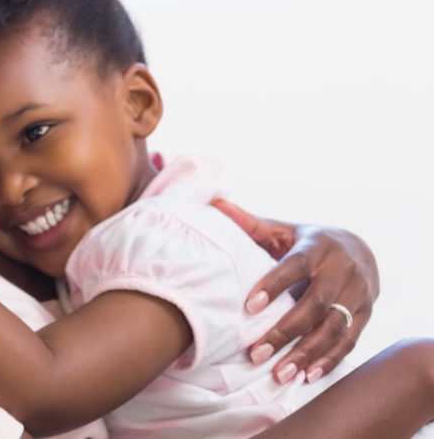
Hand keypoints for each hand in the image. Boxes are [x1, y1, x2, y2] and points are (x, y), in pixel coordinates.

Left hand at [212, 198, 378, 382]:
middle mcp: (342, 270)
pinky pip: (349, 342)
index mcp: (318, 246)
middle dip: (285, 331)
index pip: (295, 266)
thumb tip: (214, 204)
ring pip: (334, 329)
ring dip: (307, 354)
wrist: (361, 249)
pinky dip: (329, 361)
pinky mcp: (366, 315)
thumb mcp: (283, 229)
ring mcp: (358, 295)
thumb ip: (250, 224)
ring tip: (280, 374)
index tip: (249, 306)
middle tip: (256, 352)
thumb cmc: (308, 242)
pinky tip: (307, 376)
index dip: (274, 285)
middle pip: (315, 304)